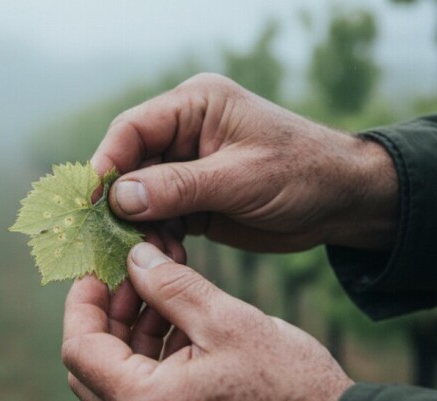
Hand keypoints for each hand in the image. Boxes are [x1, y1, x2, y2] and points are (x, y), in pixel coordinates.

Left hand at [62, 243, 352, 400]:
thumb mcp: (227, 321)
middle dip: (104, 318)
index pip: (79, 349)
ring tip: (161, 295)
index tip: (98, 270)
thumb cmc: (291, 385)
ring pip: (117, 387)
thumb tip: (134, 259)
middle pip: (91, 370)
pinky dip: (150, 364)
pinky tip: (179, 328)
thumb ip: (170, 286)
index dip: (82, 302)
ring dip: (129, 339)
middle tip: (131, 278)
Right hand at [91, 73, 397, 252]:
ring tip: (142, 256)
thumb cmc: (302, 173)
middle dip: (119, 203)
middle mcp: (185, 131)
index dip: (106, 163)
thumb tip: (118, 197)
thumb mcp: (240, 178)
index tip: (90, 201)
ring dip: (139, 227)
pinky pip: (161, 217)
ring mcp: (188, 166)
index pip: (132, 129)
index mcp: (195, 106)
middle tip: (107, 239)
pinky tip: (163, 258)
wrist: (346, 201)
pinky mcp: (195, 197)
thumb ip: (177, 187)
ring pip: (141, 196)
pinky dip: (158, 239)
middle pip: (130, 164)